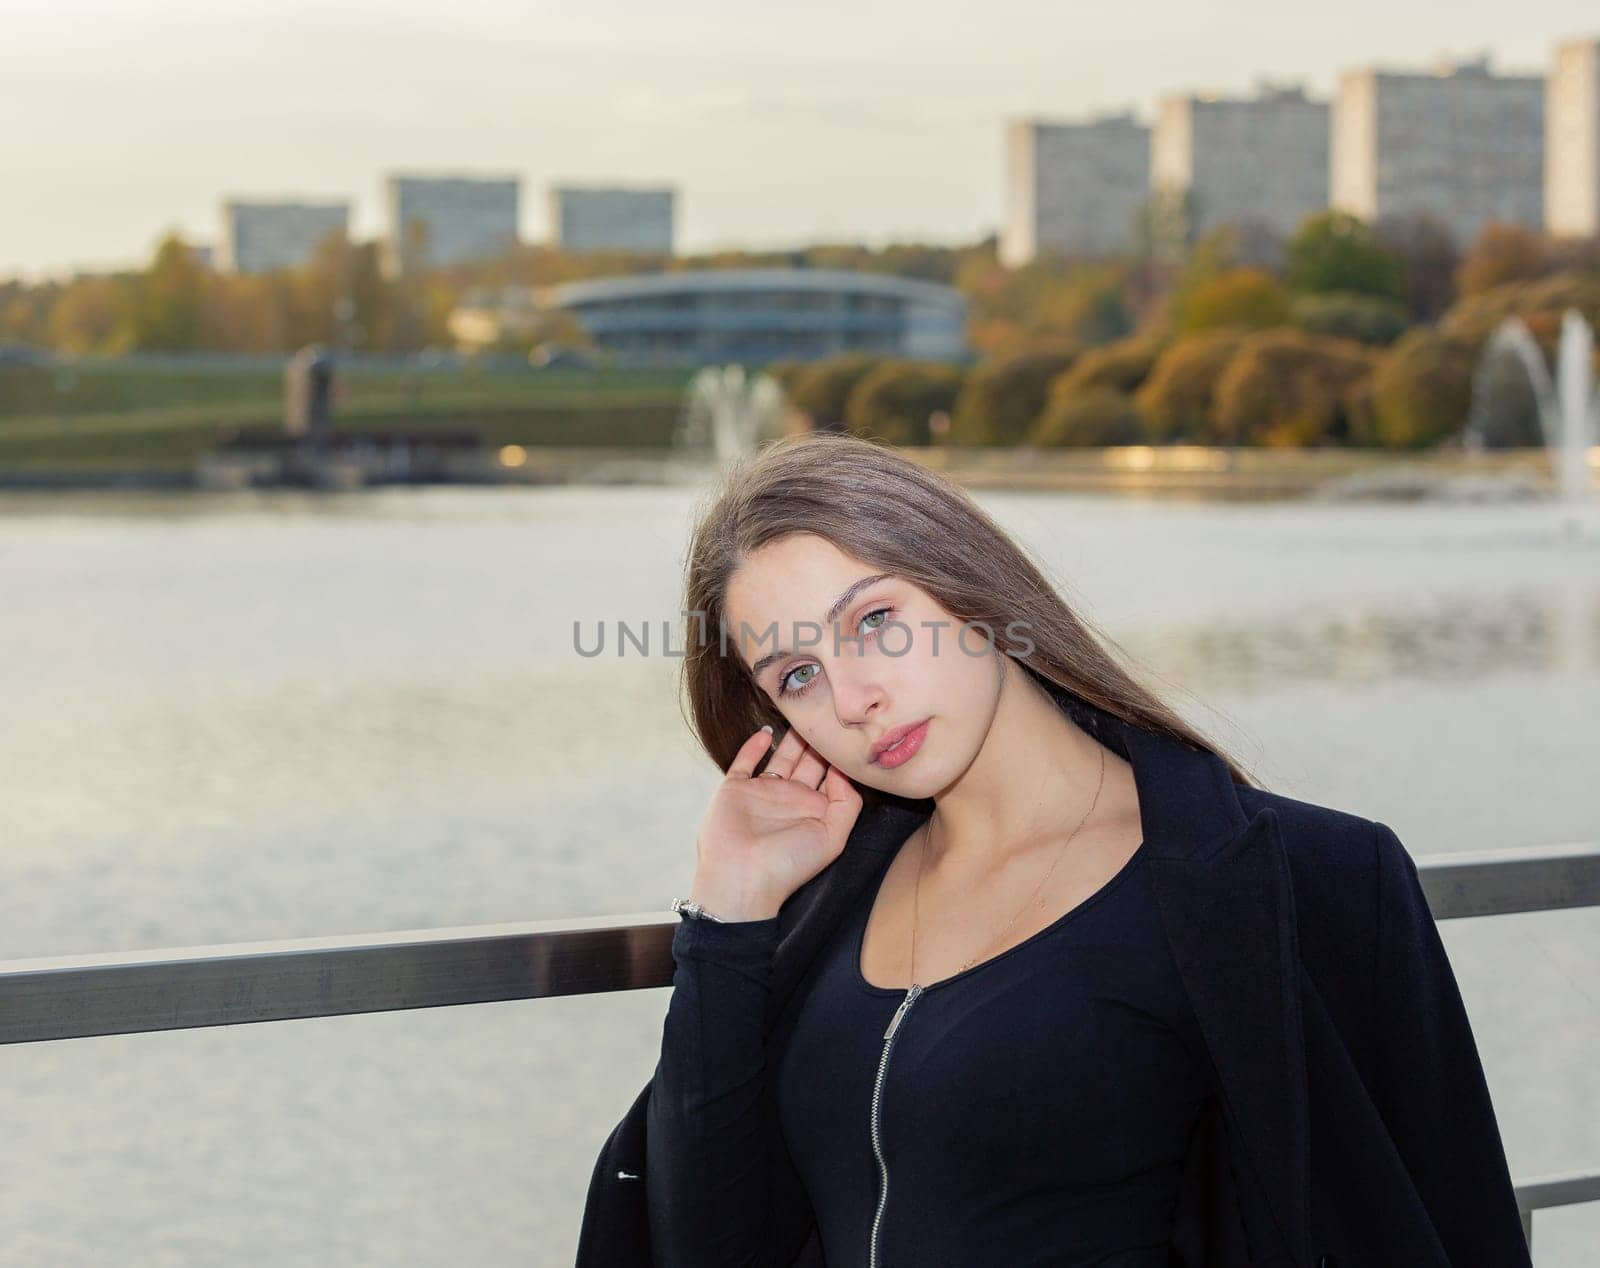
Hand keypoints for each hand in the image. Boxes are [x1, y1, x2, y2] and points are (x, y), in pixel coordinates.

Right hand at [688, 725, 863, 921]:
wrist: (740, 877)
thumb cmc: (788, 864)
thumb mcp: (833, 837)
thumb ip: (847, 802)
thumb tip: (843, 769)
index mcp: (813, 810)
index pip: (830, 776)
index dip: (838, 756)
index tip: (847, 733)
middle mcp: (790, 799)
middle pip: (808, 762)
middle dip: (818, 741)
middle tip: (827, 715)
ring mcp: (761, 793)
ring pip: (780, 757)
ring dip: (791, 738)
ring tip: (802, 715)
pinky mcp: (735, 789)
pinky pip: (745, 762)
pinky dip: (753, 745)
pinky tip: (766, 730)